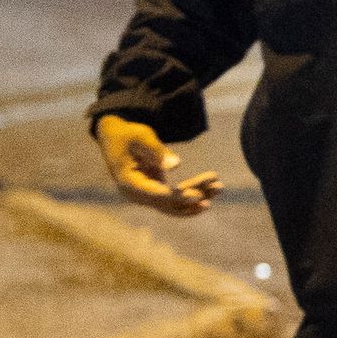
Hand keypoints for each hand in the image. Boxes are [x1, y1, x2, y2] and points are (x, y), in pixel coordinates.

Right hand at [94, 115, 218, 216]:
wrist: (116, 136)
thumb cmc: (127, 134)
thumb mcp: (140, 137)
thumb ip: (156, 151)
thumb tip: (176, 164)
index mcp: (128, 183)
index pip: (154, 195)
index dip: (176, 197)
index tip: (197, 196)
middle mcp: (137, 194)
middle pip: (168, 203)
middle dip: (194, 196)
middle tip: (216, 188)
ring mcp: (147, 195)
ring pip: (175, 203)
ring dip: (198, 195)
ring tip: (220, 186)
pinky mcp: (156, 191)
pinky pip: (176, 197)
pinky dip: (194, 191)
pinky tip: (214, 186)